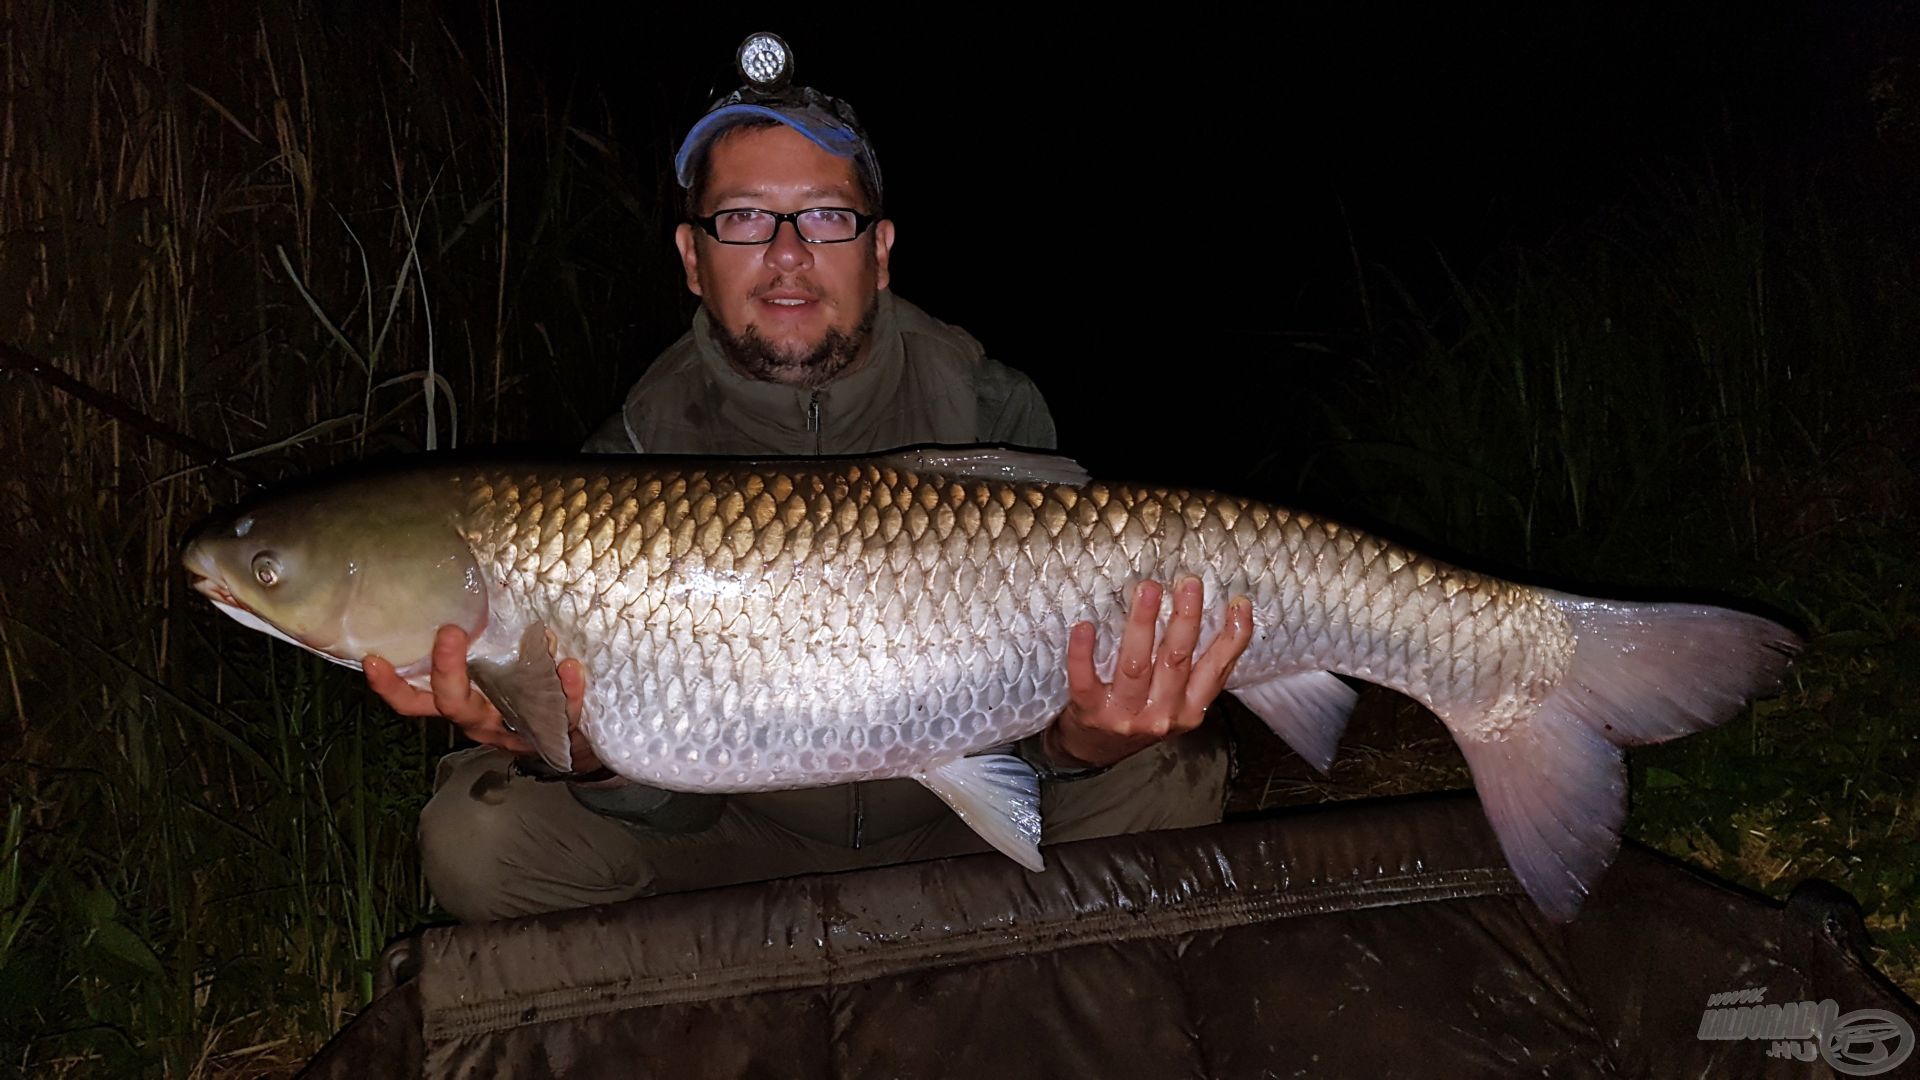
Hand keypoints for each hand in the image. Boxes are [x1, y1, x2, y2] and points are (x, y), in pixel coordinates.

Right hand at [364, 624, 598, 771]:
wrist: (563, 736)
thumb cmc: (514, 690)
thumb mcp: (489, 664)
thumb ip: (480, 636)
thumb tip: (476, 583)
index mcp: (457, 701)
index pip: (413, 699)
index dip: (390, 685)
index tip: (372, 659)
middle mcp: (477, 718)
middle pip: (451, 703)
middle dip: (448, 669)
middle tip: (450, 631)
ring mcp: (511, 730)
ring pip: (511, 713)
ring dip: (523, 679)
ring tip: (543, 643)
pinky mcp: (548, 734)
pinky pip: (559, 715)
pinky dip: (567, 691)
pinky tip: (571, 668)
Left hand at [1045, 577, 1253, 769]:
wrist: (1094, 750)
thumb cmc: (1139, 714)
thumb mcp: (1176, 702)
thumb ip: (1192, 669)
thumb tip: (1212, 613)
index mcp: (1189, 709)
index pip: (1216, 670)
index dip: (1231, 637)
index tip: (1238, 603)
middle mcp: (1161, 714)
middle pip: (1176, 660)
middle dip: (1185, 618)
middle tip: (1189, 583)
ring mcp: (1125, 715)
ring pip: (1136, 664)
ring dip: (1142, 623)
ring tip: (1148, 588)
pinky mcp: (1090, 712)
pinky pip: (1085, 680)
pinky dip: (1083, 653)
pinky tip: (1085, 626)